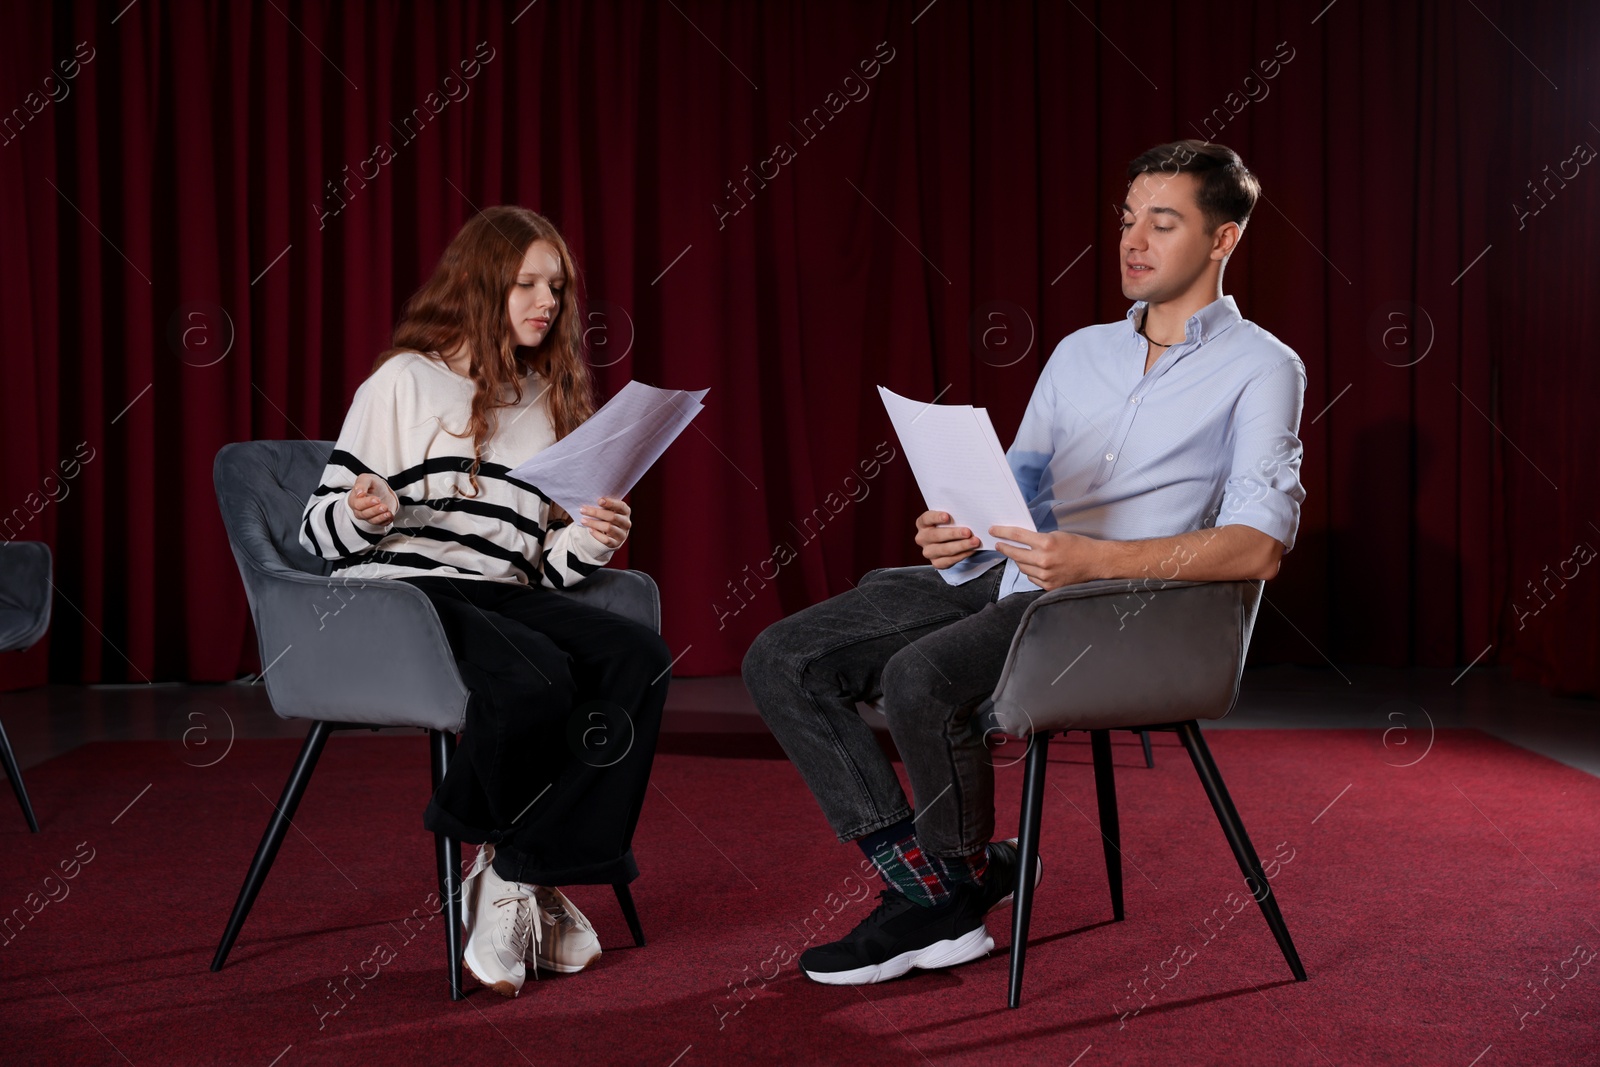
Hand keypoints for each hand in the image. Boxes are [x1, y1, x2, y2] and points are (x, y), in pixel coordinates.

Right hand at [348, 474, 397, 525]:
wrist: (383, 490)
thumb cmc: (372, 484)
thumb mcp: (367, 478)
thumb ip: (361, 483)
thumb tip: (359, 492)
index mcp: (354, 500)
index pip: (358, 505)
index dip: (367, 503)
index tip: (376, 499)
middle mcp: (359, 510)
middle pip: (364, 514)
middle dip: (375, 510)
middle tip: (383, 506)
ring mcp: (368, 516)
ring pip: (372, 520)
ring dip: (380, 517)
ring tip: (387, 511)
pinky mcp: (377, 520)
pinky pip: (380, 523)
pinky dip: (385, 520)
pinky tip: (390, 515)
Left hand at [580, 496, 631, 549]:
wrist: (610, 534)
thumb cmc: (607, 517)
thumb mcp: (608, 510)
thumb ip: (604, 505)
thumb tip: (591, 500)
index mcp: (626, 512)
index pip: (620, 506)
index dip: (610, 503)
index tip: (599, 501)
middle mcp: (626, 523)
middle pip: (612, 517)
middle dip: (596, 512)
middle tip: (583, 510)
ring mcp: (622, 534)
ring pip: (608, 528)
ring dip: (594, 523)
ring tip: (583, 520)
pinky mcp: (616, 544)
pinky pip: (606, 540)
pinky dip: (597, 534)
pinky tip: (590, 529)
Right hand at [915, 510, 981, 568]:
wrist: (951, 541)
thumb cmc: (951, 525)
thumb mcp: (949, 518)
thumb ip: (954, 515)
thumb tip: (967, 515)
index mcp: (923, 524)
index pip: (926, 519)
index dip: (936, 517)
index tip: (947, 516)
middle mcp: (922, 538)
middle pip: (936, 535)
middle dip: (953, 534)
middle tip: (967, 532)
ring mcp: (928, 552)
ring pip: (944, 550)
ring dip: (961, 546)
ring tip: (974, 542)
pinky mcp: (936, 563)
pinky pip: (949, 561)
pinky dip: (962, 555)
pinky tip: (971, 550)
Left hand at [990, 527, 1104, 589]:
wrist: (1095, 562)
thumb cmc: (1078, 546)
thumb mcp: (1057, 535)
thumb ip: (1038, 538)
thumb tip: (1021, 539)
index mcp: (1046, 543)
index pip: (1017, 536)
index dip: (1002, 532)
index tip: (993, 531)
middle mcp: (1044, 560)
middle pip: (1015, 554)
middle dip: (1004, 548)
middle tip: (999, 545)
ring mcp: (1046, 575)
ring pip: (1022, 567)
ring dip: (1019, 560)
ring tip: (1019, 555)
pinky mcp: (1049, 586)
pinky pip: (1032, 578)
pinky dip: (1031, 571)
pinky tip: (1034, 566)